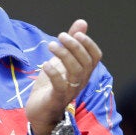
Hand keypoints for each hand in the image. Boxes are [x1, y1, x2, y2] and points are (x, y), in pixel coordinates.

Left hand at [25, 19, 101, 134]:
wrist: (40, 112)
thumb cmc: (51, 84)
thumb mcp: (60, 60)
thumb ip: (72, 43)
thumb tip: (82, 22)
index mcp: (83, 72)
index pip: (95, 57)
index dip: (89, 44)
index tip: (77, 33)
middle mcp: (79, 81)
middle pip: (85, 63)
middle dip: (74, 46)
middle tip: (61, 36)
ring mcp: (69, 91)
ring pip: (75, 72)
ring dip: (64, 55)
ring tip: (51, 45)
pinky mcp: (56, 99)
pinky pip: (60, 86)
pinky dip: (55, 73)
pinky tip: (46, 64)